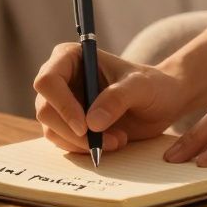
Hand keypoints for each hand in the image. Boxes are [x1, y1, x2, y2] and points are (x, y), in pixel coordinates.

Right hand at [33, 43, 189, 154]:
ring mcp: (62, 103)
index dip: (61, 105)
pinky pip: (64, 142)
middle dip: (74, 131)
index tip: (84, 126)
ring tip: (118, 140)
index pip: (47, 81)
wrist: (162, 102)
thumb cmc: (152, 85)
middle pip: (45, 109)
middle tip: (107, 141)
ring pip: (52, 130)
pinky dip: (85, 149)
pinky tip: (112, 142)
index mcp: (71, 57)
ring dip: (83, 143)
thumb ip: (117, 98)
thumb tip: (91, 123)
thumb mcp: (141, 86)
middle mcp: (60, 79)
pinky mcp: (69, 124)